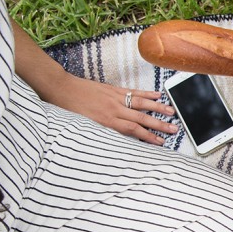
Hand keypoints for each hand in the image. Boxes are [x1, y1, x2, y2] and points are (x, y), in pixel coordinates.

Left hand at [46, 75, 177, 145]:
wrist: (59, 88)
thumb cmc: (68, 109)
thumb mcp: (84, 126)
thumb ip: (101, 132)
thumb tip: (116, 139)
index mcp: (107, 121)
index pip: (133, 130)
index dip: (148, 137)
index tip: (160, 142)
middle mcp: (114, 109)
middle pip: (141, 118)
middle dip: (159, 125)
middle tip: (173, 129)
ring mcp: (115, 98)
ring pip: (141, 104)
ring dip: (158, 108)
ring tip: (172, 112)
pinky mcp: (112, 89)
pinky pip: (132, 92)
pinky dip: (146, 93)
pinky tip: (156, 94)